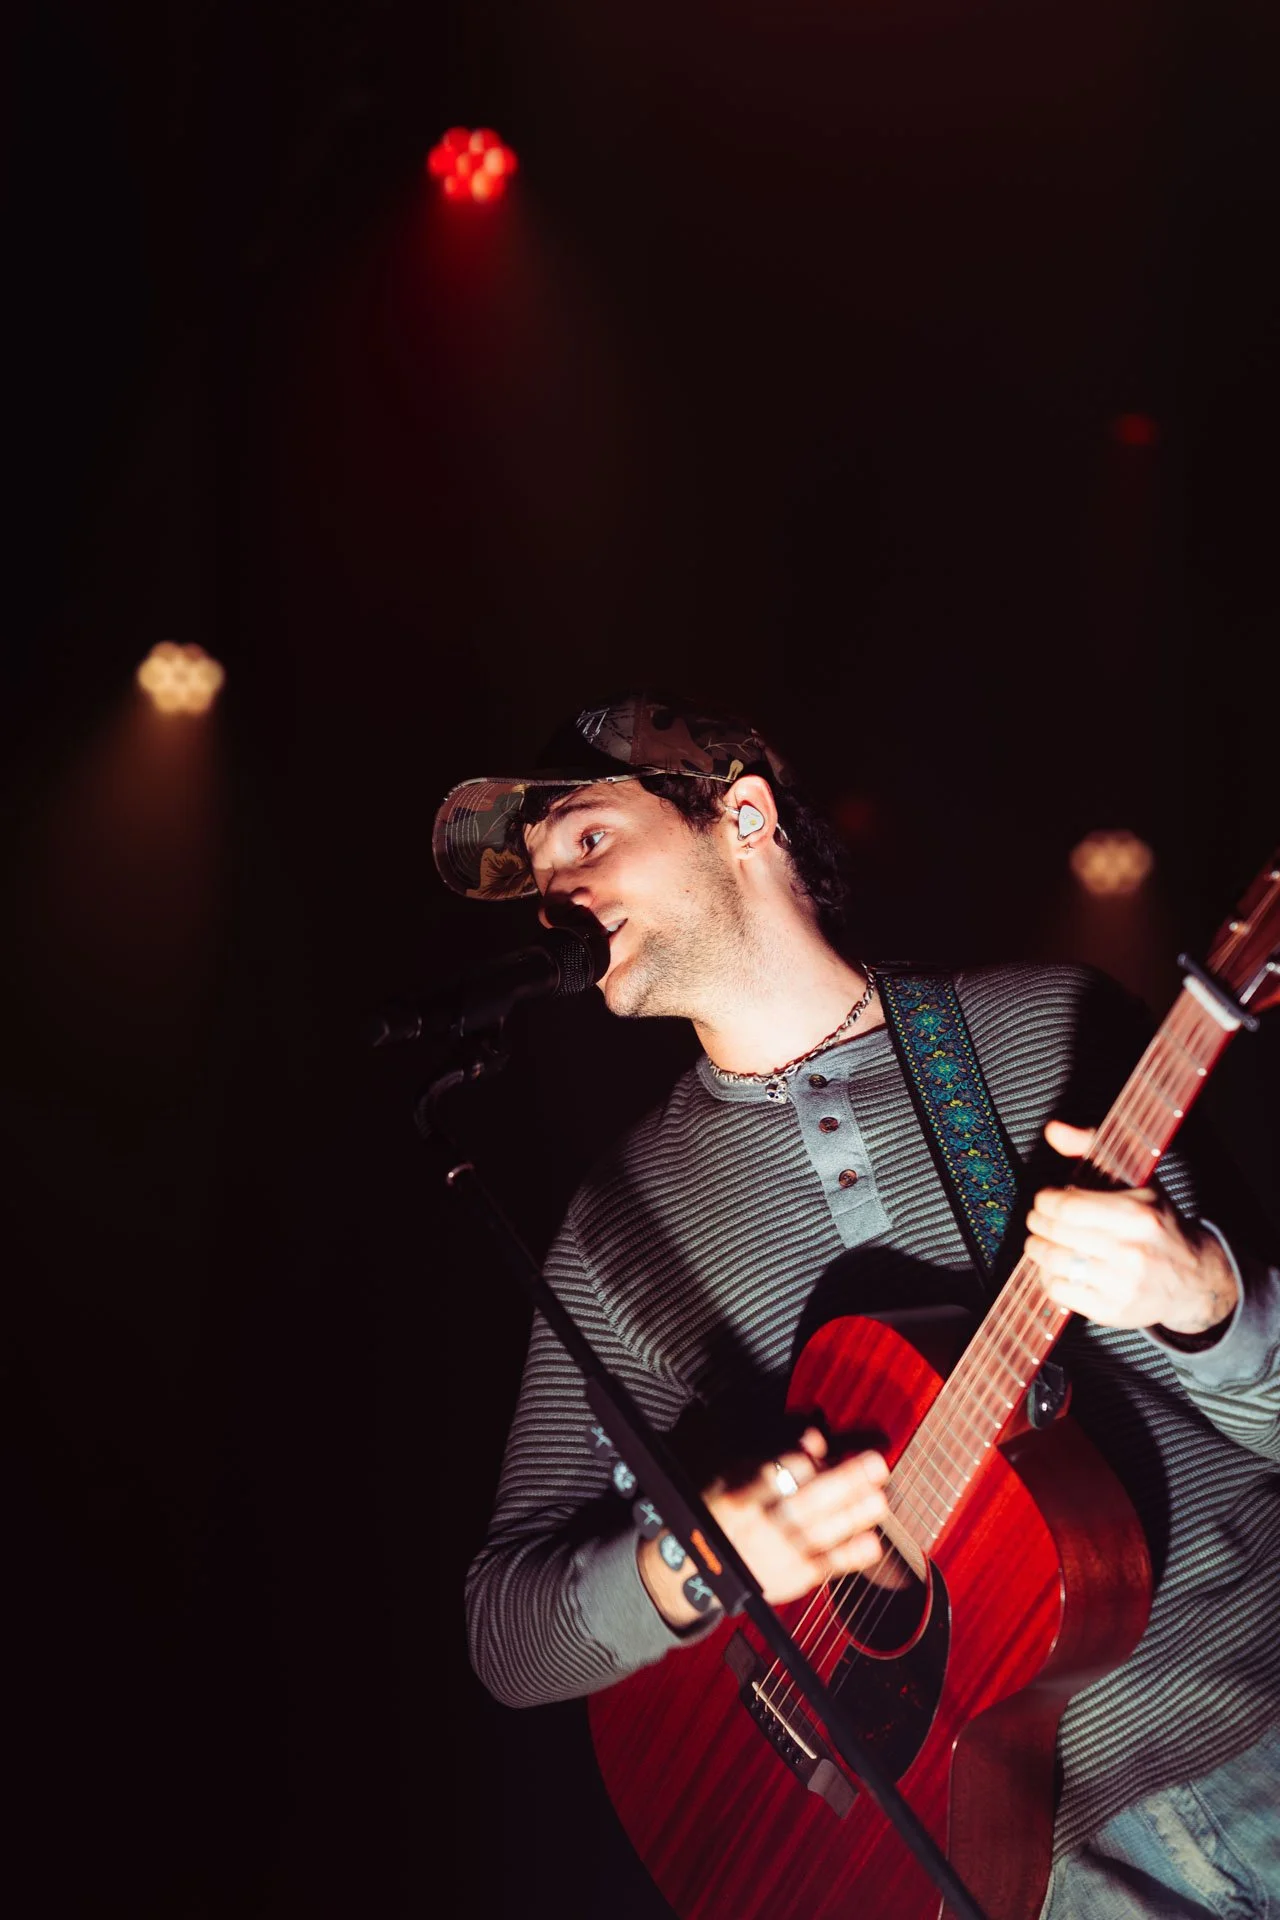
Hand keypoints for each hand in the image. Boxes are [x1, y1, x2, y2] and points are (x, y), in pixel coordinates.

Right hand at [638, 1430, 889, 1627]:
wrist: (699, 1573)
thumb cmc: (721, 1512)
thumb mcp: (735, 1477)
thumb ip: (778, 1458)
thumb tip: (816, 1439)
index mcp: (740, 1499)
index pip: (775, 1478)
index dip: (804, 1463)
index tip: (827, 1451)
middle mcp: (760, 1528)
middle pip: (805, 1503)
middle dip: (843, 1484)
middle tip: (875, 1464)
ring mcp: (777, 1557)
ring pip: (819, 1535)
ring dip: (853, 1517)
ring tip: (880, 1500)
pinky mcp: (791, 1580)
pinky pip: (824, 1568)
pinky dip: (849, 1557)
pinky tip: (872, 1543)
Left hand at [1025, 1121, 1238, 1336]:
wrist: (1193, 1279)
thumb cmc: (1159, 1226)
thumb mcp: (1136, 1182)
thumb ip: (1091, 1149)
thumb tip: (1054, 1130)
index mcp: (1136, 1215)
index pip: (1065, 1206)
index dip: (1045, 1201)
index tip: (1046, 1199)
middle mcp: (1129, 1251)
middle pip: (1055, 1233)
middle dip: (1037, 1223)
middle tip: (1039, 1220)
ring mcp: (1120, 1284)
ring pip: (1053, 1262)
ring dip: (1037, 1249)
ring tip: (1042, 1242)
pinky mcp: (1111, 1310)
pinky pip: (1059, 1291)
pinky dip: (1048, 1277)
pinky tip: (1056, 1267)